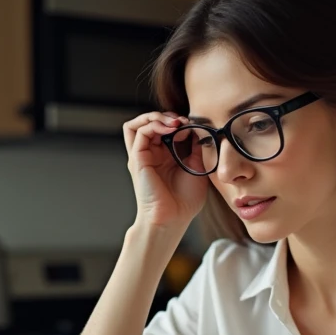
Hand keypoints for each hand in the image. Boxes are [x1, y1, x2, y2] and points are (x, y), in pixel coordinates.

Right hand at [123, 112, 208, 231]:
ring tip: (173, 122)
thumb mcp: (196, 168)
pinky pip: (139, 131)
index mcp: (163, 157)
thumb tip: (198, 129)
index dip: (177, 122)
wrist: (173, 219)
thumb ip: (195, 148)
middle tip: (182, 120)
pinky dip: (154, 124)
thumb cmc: (184, 201)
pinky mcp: (137, 159)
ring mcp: (142, 156)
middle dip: (165, 116)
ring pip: (137, 124)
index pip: (163, 129)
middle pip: (147, 123)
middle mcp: (150, 154)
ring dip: (155, 116)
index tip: (193, 125)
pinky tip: (170, 129)